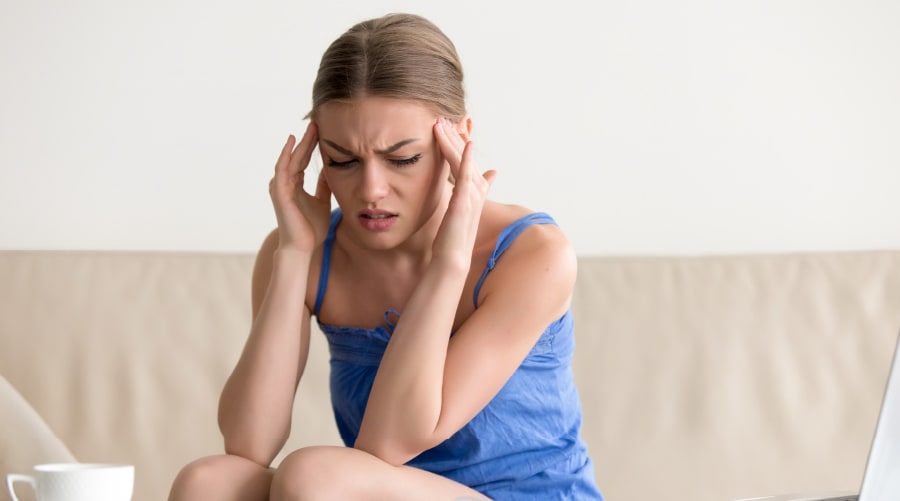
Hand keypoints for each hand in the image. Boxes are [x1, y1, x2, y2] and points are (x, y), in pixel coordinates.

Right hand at [268, 122, 331, 251]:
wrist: (303, 247)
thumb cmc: (311, 228)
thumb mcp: (322, 201)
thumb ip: (323, 186)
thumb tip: (330, 169)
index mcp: (296, 185)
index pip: (303, 159)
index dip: (311, 145)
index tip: (322, 130)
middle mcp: (286, 183)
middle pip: (297, 156)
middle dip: (307, 139)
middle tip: (317, 122)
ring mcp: (281, 187)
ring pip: (290, 159)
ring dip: (299, 143)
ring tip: (310, 128)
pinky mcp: (280, 192)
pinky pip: (282, 169)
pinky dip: (286, 155)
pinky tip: (292, 142)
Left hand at [432, 117, 497, 267]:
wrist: (451, 258)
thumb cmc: (451, 237)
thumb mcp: (457, 212)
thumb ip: (464, 195)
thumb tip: (473, 186)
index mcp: (473, 191)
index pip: (466, 161)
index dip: (458, 143)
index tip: (447, 126)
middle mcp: (476, 191)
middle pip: (465, 157)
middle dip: (454, 136)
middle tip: (442, 117)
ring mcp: (472, 196)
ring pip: (464, 162)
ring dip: (454, 141)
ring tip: (442, 123)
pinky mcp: (465, 202)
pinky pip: (467, 176)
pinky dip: (467, 160)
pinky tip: (467, 145)